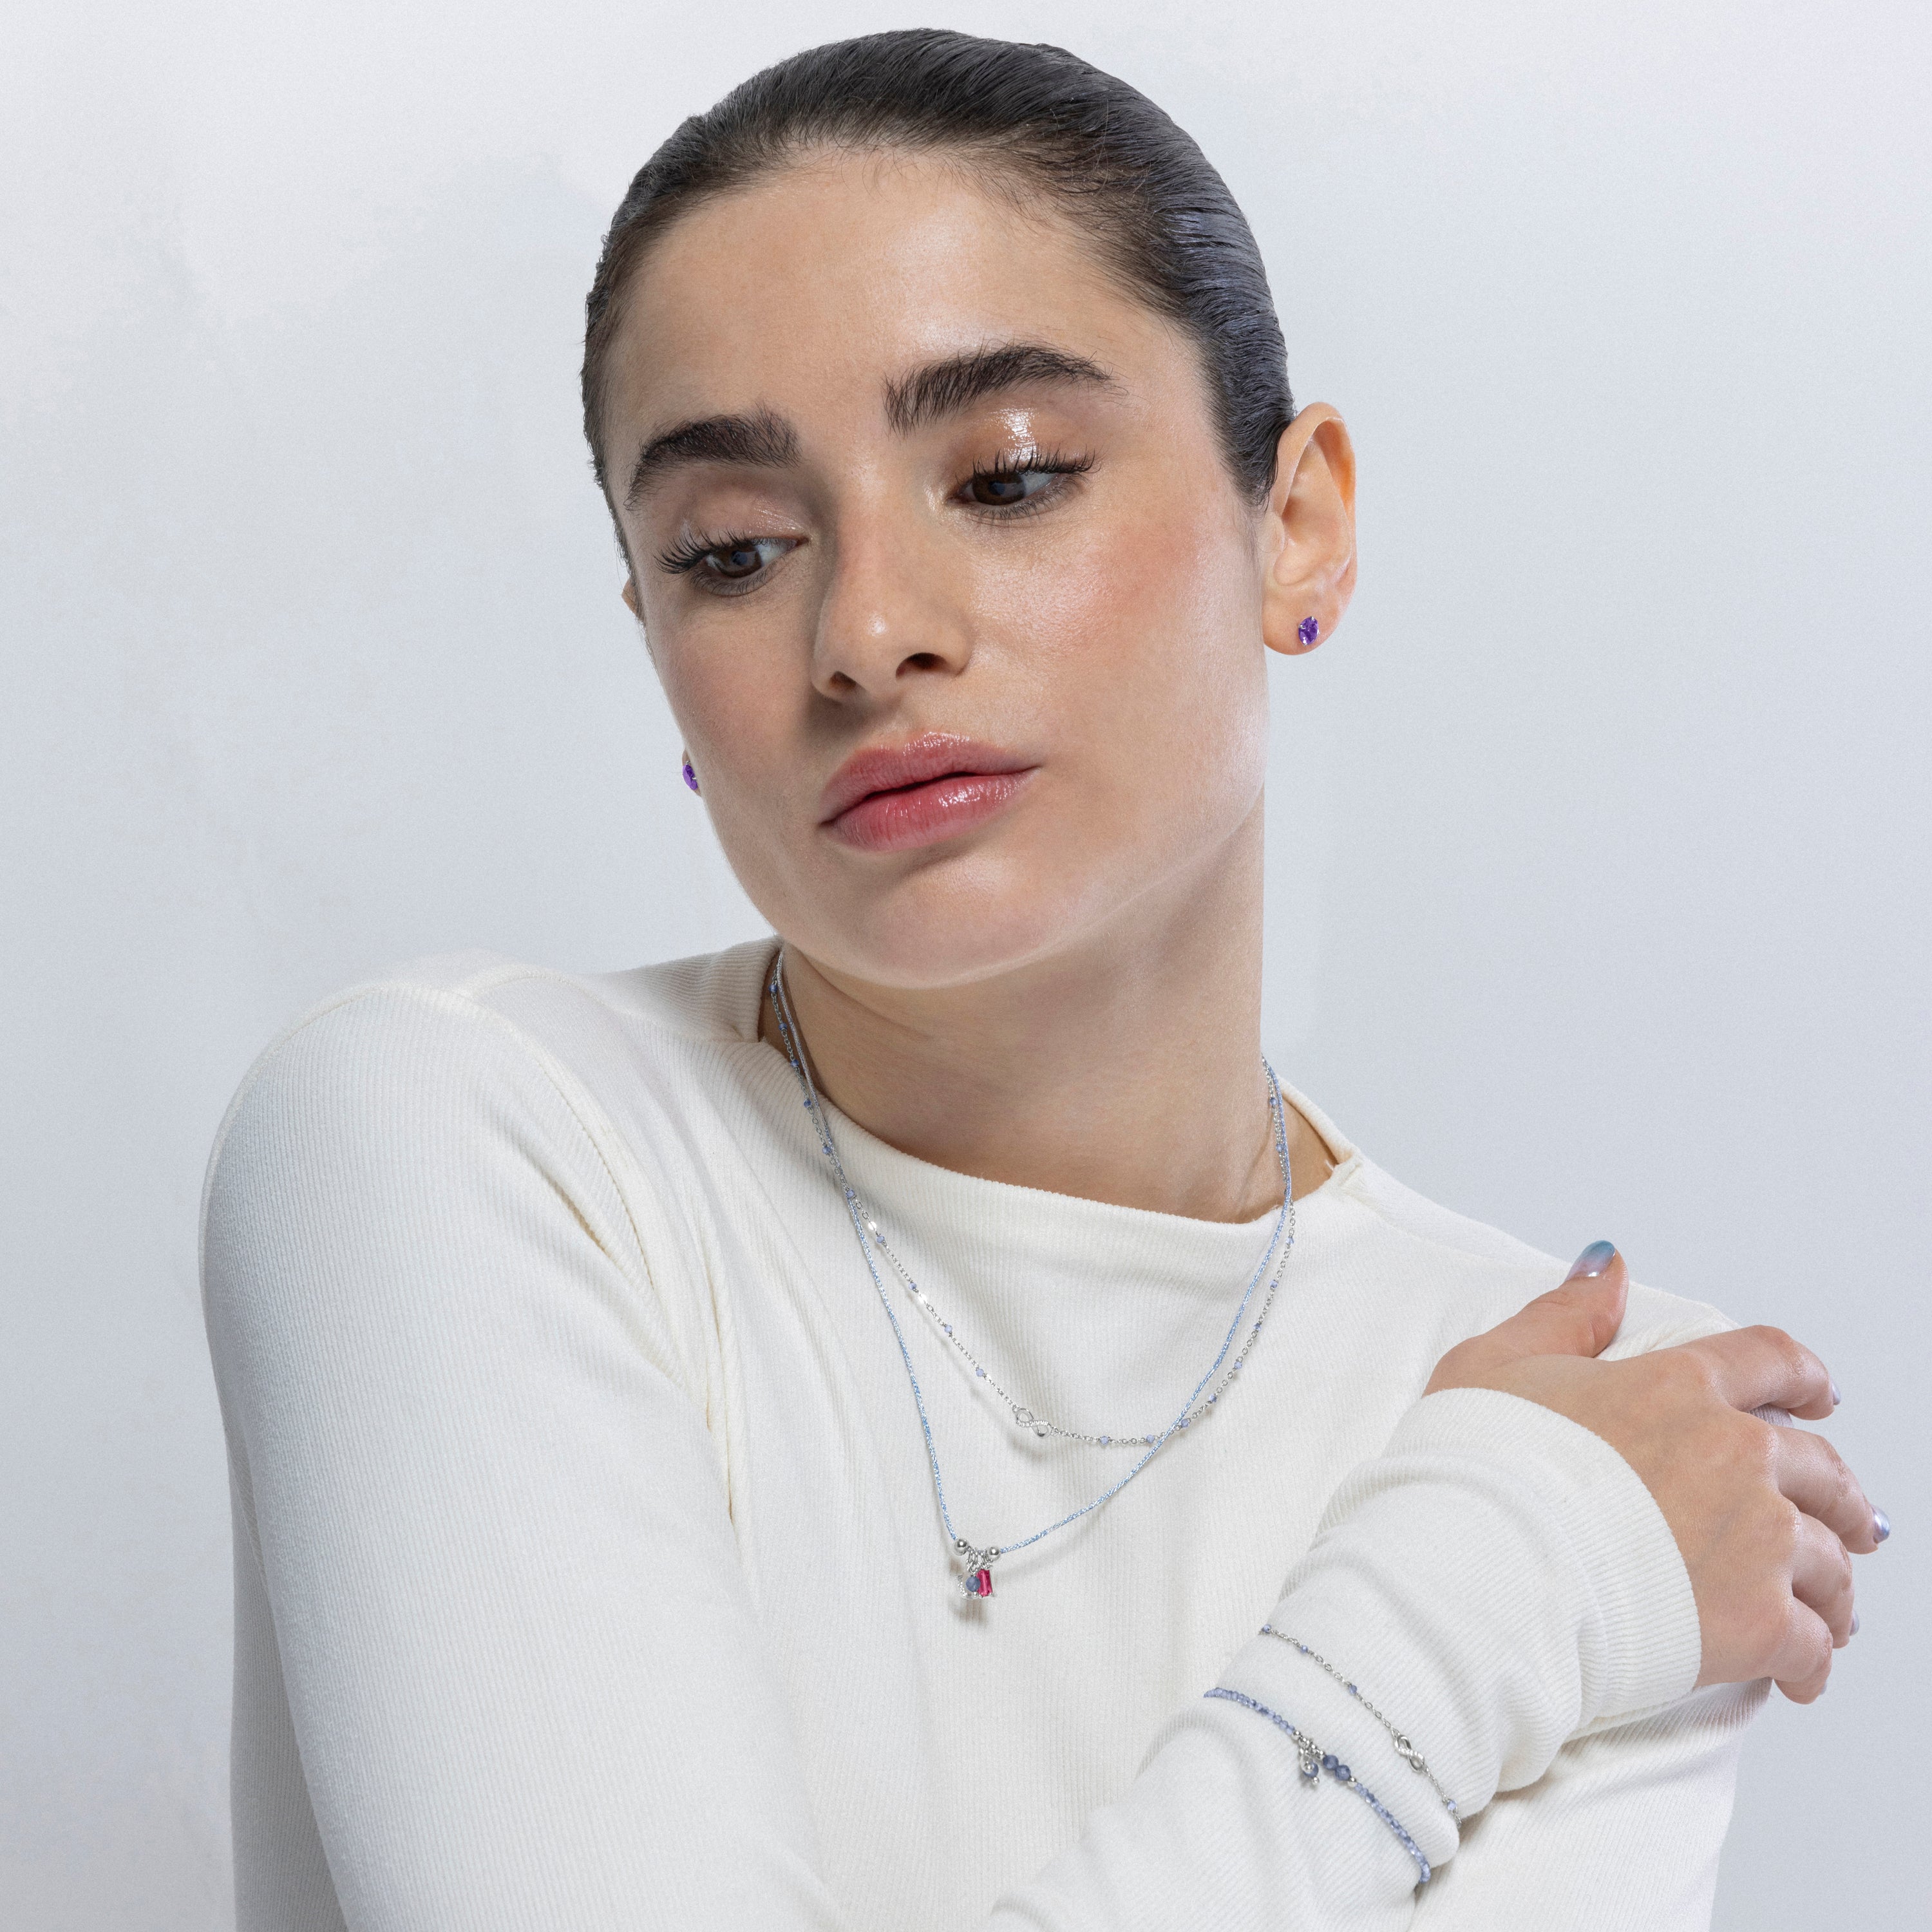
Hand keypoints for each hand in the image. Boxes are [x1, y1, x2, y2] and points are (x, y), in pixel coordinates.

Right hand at [1425, 1245, 1885, 1702]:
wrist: (1483, 1569)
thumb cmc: (1478, 1471)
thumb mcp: (1498, 1364)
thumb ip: (1565, 1315)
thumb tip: (1606, 1265)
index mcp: (1676, 1388)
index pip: (1770, 1362)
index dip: (1804, 1376)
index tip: (1819, 1394)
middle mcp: (1734, 1456)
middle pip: (1820, 1468)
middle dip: (1838, 1496)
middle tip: (1844, 1519)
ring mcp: (1755, 1541)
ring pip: (1829, 1562)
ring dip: (1833, 1587)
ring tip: (1827, 1610)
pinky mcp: (1757, 1625)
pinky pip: (1812, 1647)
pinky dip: (1811, 1662)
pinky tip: (1798, 1674)